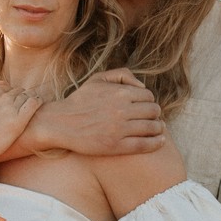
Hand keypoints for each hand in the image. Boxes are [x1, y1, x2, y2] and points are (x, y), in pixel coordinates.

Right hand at [29, 69, 164, 155]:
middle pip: (153, 111)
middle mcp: (122, 110)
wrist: (61, 123)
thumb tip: (142, 86)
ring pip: (152, 127)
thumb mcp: (98, 79)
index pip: (148, 96)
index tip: (146, 107)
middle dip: (155, 114)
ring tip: (157, 130)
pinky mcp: (116, 146)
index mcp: (119, 93)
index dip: (149, 102)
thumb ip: (122, 75)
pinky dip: (156, 143)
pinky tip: (160, 141)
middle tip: (152, 119)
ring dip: (158, 128)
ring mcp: (119, 129)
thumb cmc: (80, 101)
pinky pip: (144, 144)